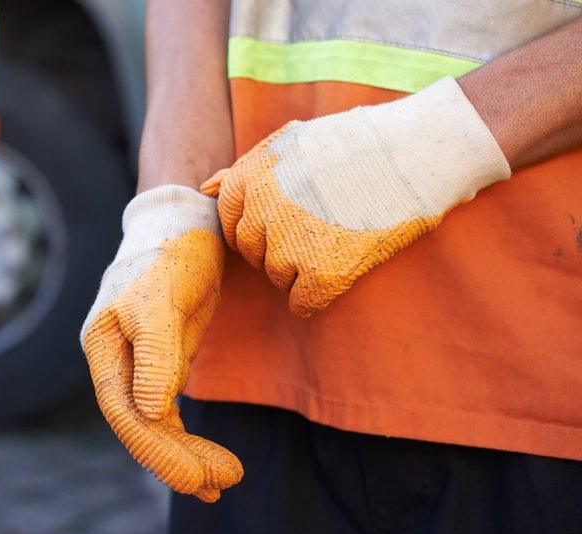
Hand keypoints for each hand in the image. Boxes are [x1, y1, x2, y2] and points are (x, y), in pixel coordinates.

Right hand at [81, 185, 242, 501]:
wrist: (185, 222)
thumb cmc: (170, 252)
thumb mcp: (163, 297)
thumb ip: (157, 354)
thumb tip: (152, 412)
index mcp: (103, 345)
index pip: (123, 410)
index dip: (156, 448)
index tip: (195, 476)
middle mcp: (114, 360)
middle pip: (139, 424)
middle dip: (176, 458)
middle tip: (220, 485)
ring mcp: (137, 363)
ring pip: (155, 423)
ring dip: (185, 455)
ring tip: (224, 482)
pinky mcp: (161, 362)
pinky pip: (168, 412)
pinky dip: (186, 438)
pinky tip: (208, 464)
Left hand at [202, 77, 510, 316]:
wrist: (418, 152)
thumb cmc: (358, 143)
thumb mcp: (291, 141)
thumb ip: (244, 169)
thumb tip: (205, 188)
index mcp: (249, 179)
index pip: (231, 222)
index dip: (260, 225)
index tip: (288, 219)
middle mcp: (261, 213)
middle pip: (253, 252)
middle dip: (277, 247)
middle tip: (318, 230)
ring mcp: (289, 245)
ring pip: (277, 277)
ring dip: (300, 270)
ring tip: (337, 240)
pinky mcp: (322, 275)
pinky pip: (302, 303)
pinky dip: (317, 297)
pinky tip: (342, 271)